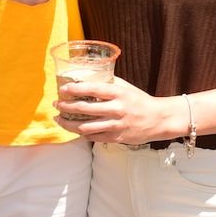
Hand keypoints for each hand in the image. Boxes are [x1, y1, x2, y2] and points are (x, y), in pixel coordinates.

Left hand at [54, 76, 180, 144]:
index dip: (74, 89)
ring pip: (85, 127)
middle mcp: (116, 109)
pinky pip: (93, 137)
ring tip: (60, 119)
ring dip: (68, 124)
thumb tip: (88, 78)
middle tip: (58, 104)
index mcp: (118, 93)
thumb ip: (108, 83)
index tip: (62, 89)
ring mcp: (116, 125)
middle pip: (84, 109)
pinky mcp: (116, 138)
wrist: (158, 120)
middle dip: (66, 107)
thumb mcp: (126, 88)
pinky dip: (81, 133)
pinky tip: (75, 129)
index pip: (92, 89)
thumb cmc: (140, 101)